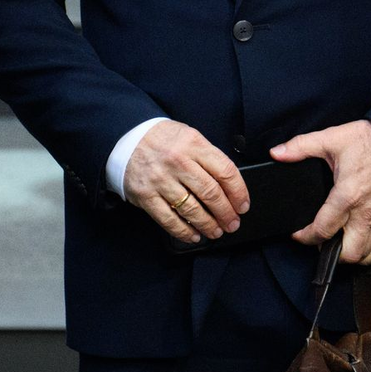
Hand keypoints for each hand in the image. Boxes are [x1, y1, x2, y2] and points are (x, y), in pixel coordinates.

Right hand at [123, 120, 249, 242]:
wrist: (127, 137)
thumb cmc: (164, 140)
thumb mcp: (189, 136)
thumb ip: (208, 157)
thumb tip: (231, 186)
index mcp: (193, 144)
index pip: (225, 171)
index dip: (239, 193)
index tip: (243, 206)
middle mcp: (178, 161)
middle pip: (211, 193)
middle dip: (226, 213)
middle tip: (232, 223)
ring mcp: (160, 179)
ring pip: (192, 210)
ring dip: (208, 225)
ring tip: (215, 231)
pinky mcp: (146, 195)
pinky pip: (169, 219)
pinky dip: (184, 231)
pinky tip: (193, 235)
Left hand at [270, 119, 370, 264]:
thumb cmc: (367, 140)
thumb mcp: (330, 138)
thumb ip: (300, 147)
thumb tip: (276, 153)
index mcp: (347, 194)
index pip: (324, 229)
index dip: (306, 237)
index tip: (297, 234)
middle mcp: (365, 212)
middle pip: (347, 252)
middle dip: (328, 253)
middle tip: (317, 240)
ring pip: (365, 255)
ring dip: (348, 255)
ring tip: (334, 244)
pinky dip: (369, 253)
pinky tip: (357, 246)